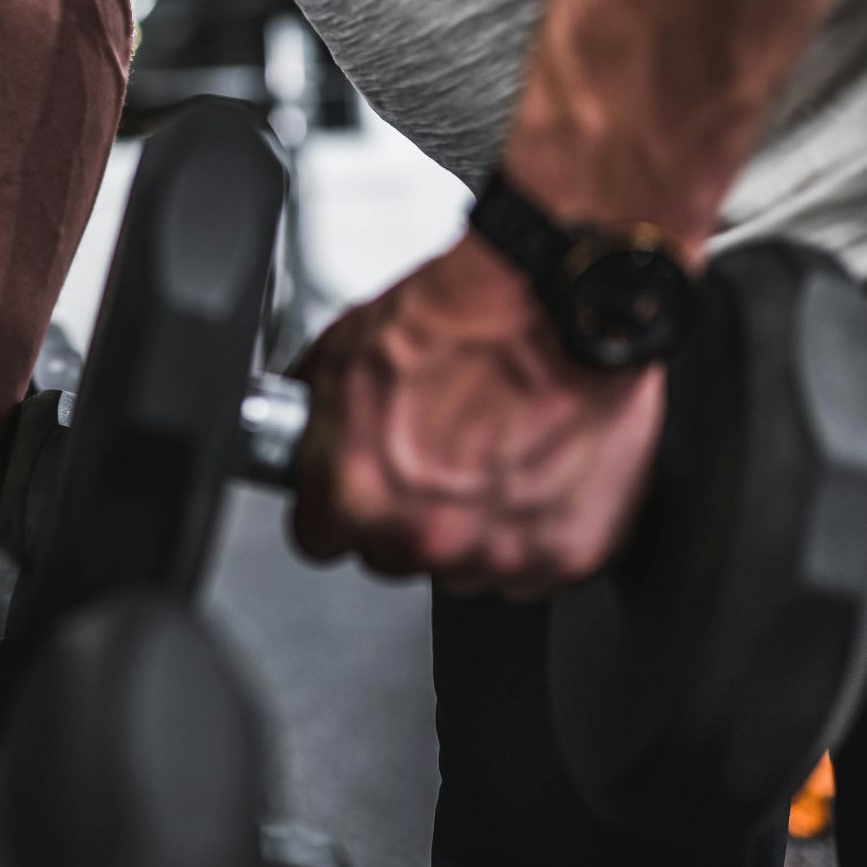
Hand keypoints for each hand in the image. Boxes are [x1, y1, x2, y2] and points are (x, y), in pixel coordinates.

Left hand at [289, 234, 663, 598]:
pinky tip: (534, 468)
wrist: (560, 300)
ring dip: (470, 525)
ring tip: (490, 452)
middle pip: (392, 555)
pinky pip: (532, 566)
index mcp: (357, 494)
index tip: (356, 485)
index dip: (338, 505)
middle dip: (405, 514)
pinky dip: (533, 528)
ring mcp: (497, 551)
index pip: (319, 538)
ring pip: (462, 566)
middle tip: (435, 453)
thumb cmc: (464, 317)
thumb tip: (300, 439)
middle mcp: (425, 536)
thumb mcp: (342, 352)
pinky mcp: (565, 554)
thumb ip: (314, 421)